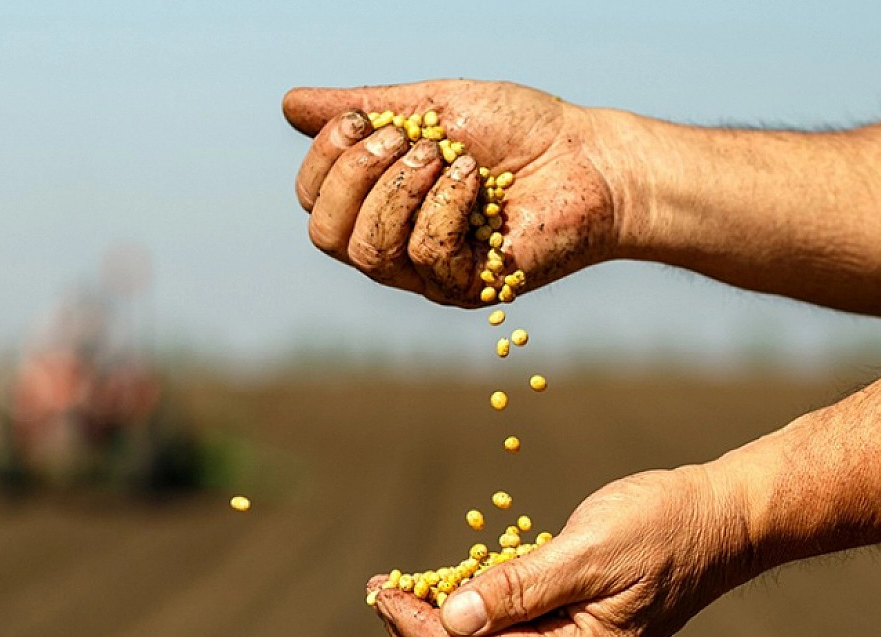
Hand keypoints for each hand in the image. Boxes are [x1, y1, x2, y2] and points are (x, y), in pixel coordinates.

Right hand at [282, 80, 624, 305]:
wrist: (589, 158)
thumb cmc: (521, 131)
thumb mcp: (432, 106)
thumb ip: (366, 108)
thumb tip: (290, 105)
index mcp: (381, 202)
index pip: (313, 201)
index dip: (325, 159)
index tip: (364, 120)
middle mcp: (395, 243)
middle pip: (325, 234)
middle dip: (355, 176)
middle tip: (410, 140)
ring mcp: (428, 272)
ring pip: (367, 251)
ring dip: (401, 191)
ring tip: (448, 157)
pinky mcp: (466, 288)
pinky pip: (424, 256)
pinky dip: (445, 207)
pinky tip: (477, 184)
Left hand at [366, 465, 754, 636]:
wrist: (724, 518)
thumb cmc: (665, 526)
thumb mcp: (590, 550)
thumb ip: (522, 587)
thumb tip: (453, 620)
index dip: (420, 632)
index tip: (381, 597)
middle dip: (419, 636)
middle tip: (376, 595)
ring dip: (439, 628)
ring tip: (397, 595)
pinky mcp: (577, 628)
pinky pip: (511, 636)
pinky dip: (473, 616)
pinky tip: (447, 589)